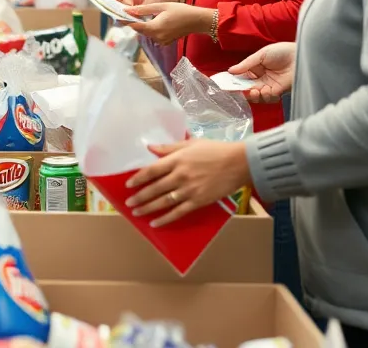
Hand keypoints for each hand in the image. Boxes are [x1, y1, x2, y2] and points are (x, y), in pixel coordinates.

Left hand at [125, 2, 214, 45]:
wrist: (197, 20)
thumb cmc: (180, 11)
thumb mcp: (160, 7)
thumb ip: (143, 10)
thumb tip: (128, 10)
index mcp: (154, 28)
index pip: (134, 26)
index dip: (125, 21)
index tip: (118, 16)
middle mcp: (156, 37)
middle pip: (140, 30)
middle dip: (133, 22)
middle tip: (126, 13)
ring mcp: (161, 41)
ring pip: (146, 33)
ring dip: (142, 26)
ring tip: (138, 16)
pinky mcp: (165, 41)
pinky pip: (154, 35)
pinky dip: (151, 29)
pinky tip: (153, 21)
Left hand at [125, 139, 250, 226]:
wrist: (239, 163)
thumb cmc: (215, 150)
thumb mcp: (191, 144)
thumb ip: (169, 147)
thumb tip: (150, 147)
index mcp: (177, 160)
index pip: (152, 170)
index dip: (138, 178)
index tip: (128, 185)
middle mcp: (180, 175)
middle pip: (155, 188)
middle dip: (140, 196)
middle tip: (128, 203)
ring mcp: (189, 190)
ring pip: (164, 201)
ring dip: (148, 208)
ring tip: (136, 213)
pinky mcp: (198, 201)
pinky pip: (178, 212)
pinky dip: (165, 219)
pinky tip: (155, 223)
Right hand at [231, 42, 295, 103]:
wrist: (301, 56)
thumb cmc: (282, 51)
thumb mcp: (261, 54)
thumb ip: (246, 64)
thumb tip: (230, 71)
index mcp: (256, 68)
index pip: (242, 77)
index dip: (234, 81)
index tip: (226, 84)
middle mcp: (261, 78)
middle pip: (247, 88)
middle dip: (242, 91)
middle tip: (238, 91)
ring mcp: (270, 85)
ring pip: (257, 96)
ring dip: (253, 95)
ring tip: (254, 90)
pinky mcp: (279, 91)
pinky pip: (268, 98)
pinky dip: (265, 96)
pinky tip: (265, 90)